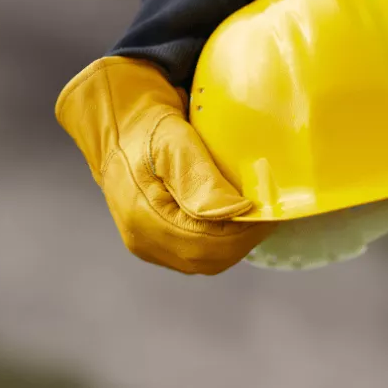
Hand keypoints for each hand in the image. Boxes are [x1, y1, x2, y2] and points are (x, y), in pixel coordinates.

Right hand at [56, 56, 273, 274]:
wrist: (118, 127)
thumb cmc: (146, 126)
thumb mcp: (174, 141)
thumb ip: (201, 179)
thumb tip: (236, 212)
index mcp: (143, 217)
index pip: (206, 244)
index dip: (243, 232)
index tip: (269, 211)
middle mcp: (142, 239)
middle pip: (207, 259)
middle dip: (243, 239)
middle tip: (269, 214)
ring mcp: (146, 244)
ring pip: (203, 261)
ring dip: (233, 243)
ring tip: (254, 217)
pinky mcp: (154, 242)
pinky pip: (194, 254)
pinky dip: (219, 242)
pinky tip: (233, 221)